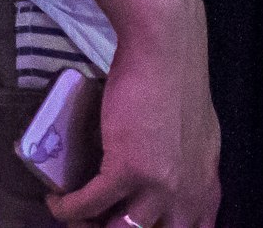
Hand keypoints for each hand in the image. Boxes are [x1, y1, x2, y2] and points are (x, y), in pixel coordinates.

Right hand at [47, 24, 220, 227]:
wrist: (165, 52)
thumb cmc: (179, 82)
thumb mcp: (200, 135)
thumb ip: (191, 166)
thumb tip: (176, 177)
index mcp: (205, 188)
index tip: (138, 224)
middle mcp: (185, 196)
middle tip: (99, 221)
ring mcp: (157, 187)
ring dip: (91, 226)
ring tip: (75, 217)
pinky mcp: (126, 170)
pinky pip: (89, 203)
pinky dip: (68, 207)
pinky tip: (57, 200)